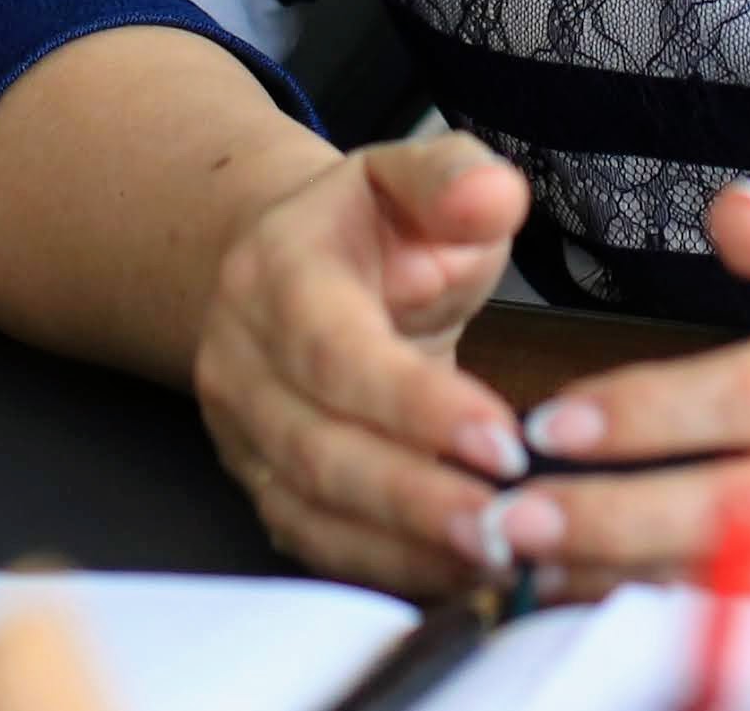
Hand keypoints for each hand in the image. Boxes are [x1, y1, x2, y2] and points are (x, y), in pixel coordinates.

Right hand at [190, 131, 538, 596]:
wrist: (298, 263)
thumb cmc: (376, 228)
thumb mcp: (419, 179)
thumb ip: (456, 180)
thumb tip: (489, 196)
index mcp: (276, 274)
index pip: (334, 352)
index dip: (414, 404)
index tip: (500, 439)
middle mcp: (243, 361)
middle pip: (318, 448)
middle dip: (416, 495)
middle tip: (506, 522)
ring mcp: (244, 433)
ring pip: (312, 509)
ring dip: (404, 545)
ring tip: (495, 555)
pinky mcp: (264, 485)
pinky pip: (317, 543)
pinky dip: (387, 567)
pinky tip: (460, 572)